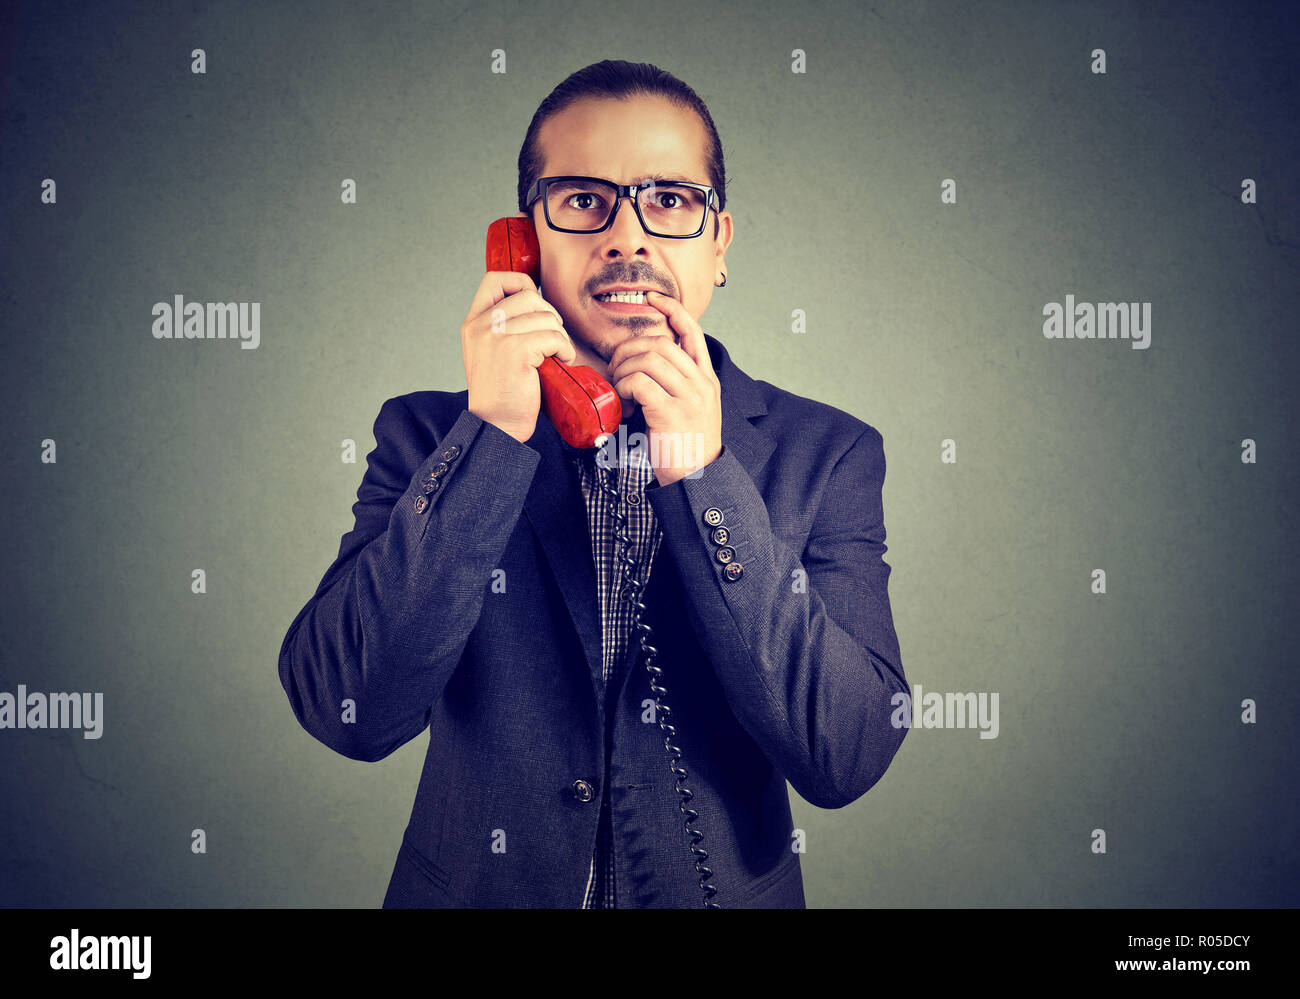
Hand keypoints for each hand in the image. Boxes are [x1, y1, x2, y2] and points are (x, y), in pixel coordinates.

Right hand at [461, 271, 575, 443]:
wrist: (496, 426)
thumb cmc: (501, 394)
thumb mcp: (490, 352)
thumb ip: (502, 327)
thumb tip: (535, 304)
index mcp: (472, 322)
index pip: (495, 279)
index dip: (522, 284)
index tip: (536, 307)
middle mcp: (480, 325)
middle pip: (528, 295)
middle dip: (549, 315)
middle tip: (552, 339)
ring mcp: (496, 336)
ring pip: (545, 316)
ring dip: (560, 336)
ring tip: (557, 355)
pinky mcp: (516, 350)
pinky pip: (554, 336)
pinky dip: (565, 349)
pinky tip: (562, 362)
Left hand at [606, 291, 721, 485]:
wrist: (698, 481)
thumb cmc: (685, 447)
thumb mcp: (690, 409)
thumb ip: (675, 385)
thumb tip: (643, 364)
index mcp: (706, 380)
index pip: (692, 332)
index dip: (672, 309)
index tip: (653, 298)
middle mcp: (701, 384)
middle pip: (661, 343)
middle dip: (630, 349)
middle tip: (616, 368)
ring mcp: (689, 397)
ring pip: (649, 359)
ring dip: (624, 369)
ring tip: (620, 387)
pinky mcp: (672, 412)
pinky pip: (640, 383)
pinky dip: (625, 387)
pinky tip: (625, 402)